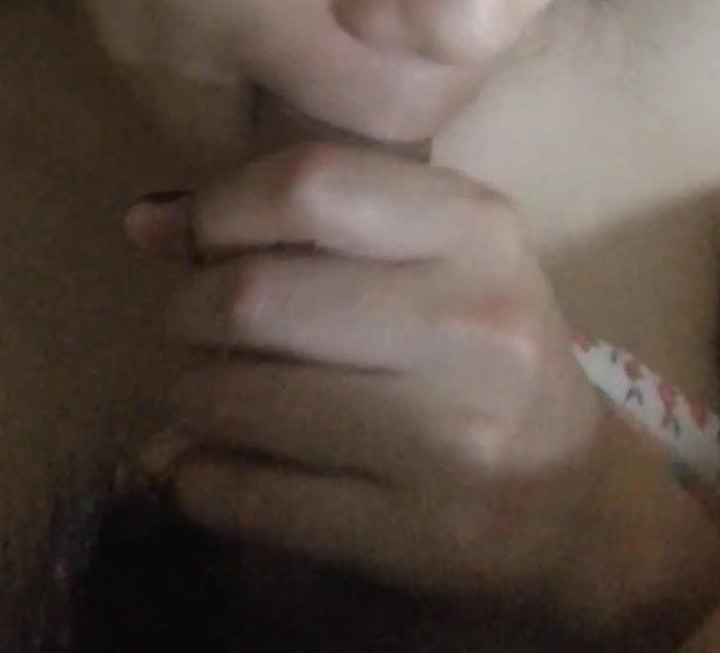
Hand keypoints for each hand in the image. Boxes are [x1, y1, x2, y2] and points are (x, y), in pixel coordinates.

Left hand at [123, 143, 608, 611]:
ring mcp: (445, 436)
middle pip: (256, 296)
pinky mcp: (412, 533)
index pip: (309, 186)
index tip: (192, 235)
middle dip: (187, 310)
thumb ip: (312, 217)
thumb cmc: (481, 340)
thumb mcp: (435, 250)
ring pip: (240, 401)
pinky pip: (253, 500)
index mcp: (474, 227)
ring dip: (187, 398)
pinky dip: (199, 480)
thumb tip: (148, 221)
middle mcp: (468, 322)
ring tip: (197, 393)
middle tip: (186, 325)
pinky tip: (202, 468)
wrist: (570, 495)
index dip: (220, 207)